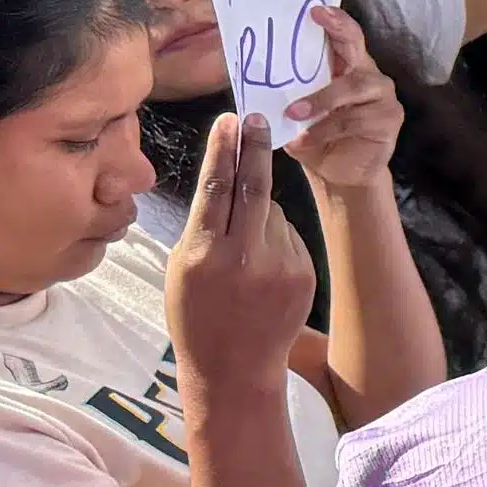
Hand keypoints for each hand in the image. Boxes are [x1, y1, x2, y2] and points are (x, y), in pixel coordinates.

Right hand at [168, 108, 315, 394]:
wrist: (234, 368)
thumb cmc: (196, 316)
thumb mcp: (181, 271)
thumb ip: (205, 229)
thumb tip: (230, 185)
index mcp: (203, 253)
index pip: (216, 188)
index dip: (224, 150)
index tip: (230, 119)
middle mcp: (244, 256)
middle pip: (255, 186)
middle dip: (255, 148)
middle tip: (258, 118)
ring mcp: (280, 264)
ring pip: (272, 213)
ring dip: (259, 216)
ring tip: (243, 256)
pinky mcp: (305, 272)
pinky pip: (289, 236)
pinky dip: (275, 239)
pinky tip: (262, 271)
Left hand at [278, 7, 404, 199]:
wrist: (340, 173)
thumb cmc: (317, 136)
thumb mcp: (296, 109)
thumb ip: (286, 90)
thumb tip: (250, 71)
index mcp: (346, 67)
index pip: (344, 36)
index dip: (334, 20)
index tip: (315, 8)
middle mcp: (368, 75)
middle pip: (357, 48)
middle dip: (339, 31)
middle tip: (317, 20)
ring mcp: (383, 97)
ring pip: (353, 86)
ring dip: (320, 100)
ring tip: (293, 114)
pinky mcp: (389, 120)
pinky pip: (356, 119)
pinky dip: (326, 129)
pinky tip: (307, 139)